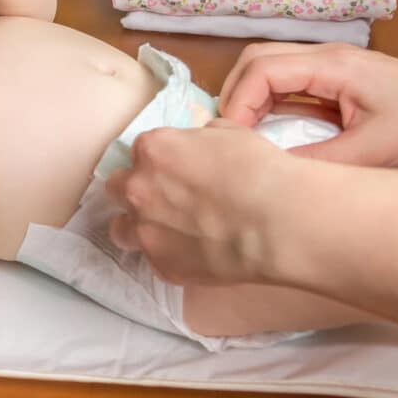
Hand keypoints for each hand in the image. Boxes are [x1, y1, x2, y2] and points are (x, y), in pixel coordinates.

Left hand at [106, 119, 300, 285]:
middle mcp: (138, 188)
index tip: (176, 169)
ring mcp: (145, 230)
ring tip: (167, 230)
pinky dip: (170, 254)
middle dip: (138, 190)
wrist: (279, 223)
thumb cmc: (260, 170)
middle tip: (166, 198)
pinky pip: (154, 258)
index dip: (160, 160)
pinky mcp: (160, 265)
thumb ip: (198, 138)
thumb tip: (196, 145)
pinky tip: (195, 253)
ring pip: (121, 228)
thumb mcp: (229, 133)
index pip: (141, 151)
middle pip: (118, 187)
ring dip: (138, 226)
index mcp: (152, 150)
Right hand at [219, 42, 397, 167]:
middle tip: (232, 135)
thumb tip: (270, 170)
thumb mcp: (373, 151)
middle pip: (254, 59)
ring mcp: (324, 63)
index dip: (239, 103)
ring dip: (247, 97)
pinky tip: (265, 130)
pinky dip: (263, 101)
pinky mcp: (327, 75)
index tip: (236, 139)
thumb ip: (319, 161)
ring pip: (263, 66)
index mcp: (332, 67)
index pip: (262, 70)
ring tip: (244, 134)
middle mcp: (322, 56)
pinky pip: (281, 80)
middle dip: (234, 95)